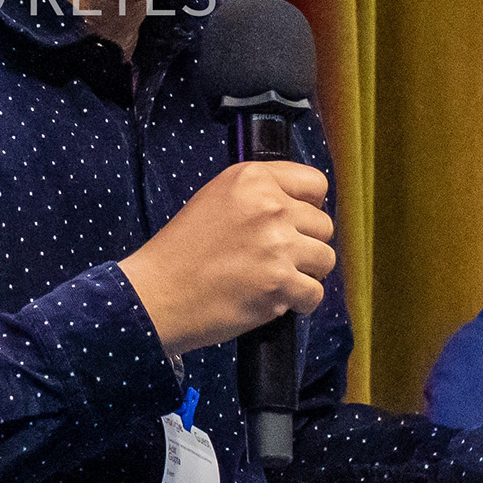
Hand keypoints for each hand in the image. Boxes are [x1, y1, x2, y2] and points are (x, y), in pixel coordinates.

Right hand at [120, 160, 333, 354]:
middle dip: (306, 244)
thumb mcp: (215, 199)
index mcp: (252, 179)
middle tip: (277, 258)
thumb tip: (302, 207)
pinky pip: (315, 294)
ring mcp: (277, 246)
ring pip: (325, 259)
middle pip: (323, 225)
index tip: (297, 222)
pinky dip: (300, 303)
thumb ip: (258, 195)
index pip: (315, 184)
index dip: (310, 207)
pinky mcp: (279, 284)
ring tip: (276, 279)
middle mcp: (269, 207)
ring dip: (306, 274)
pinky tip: (275, 301)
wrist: (157, 294)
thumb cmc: (182, 252)